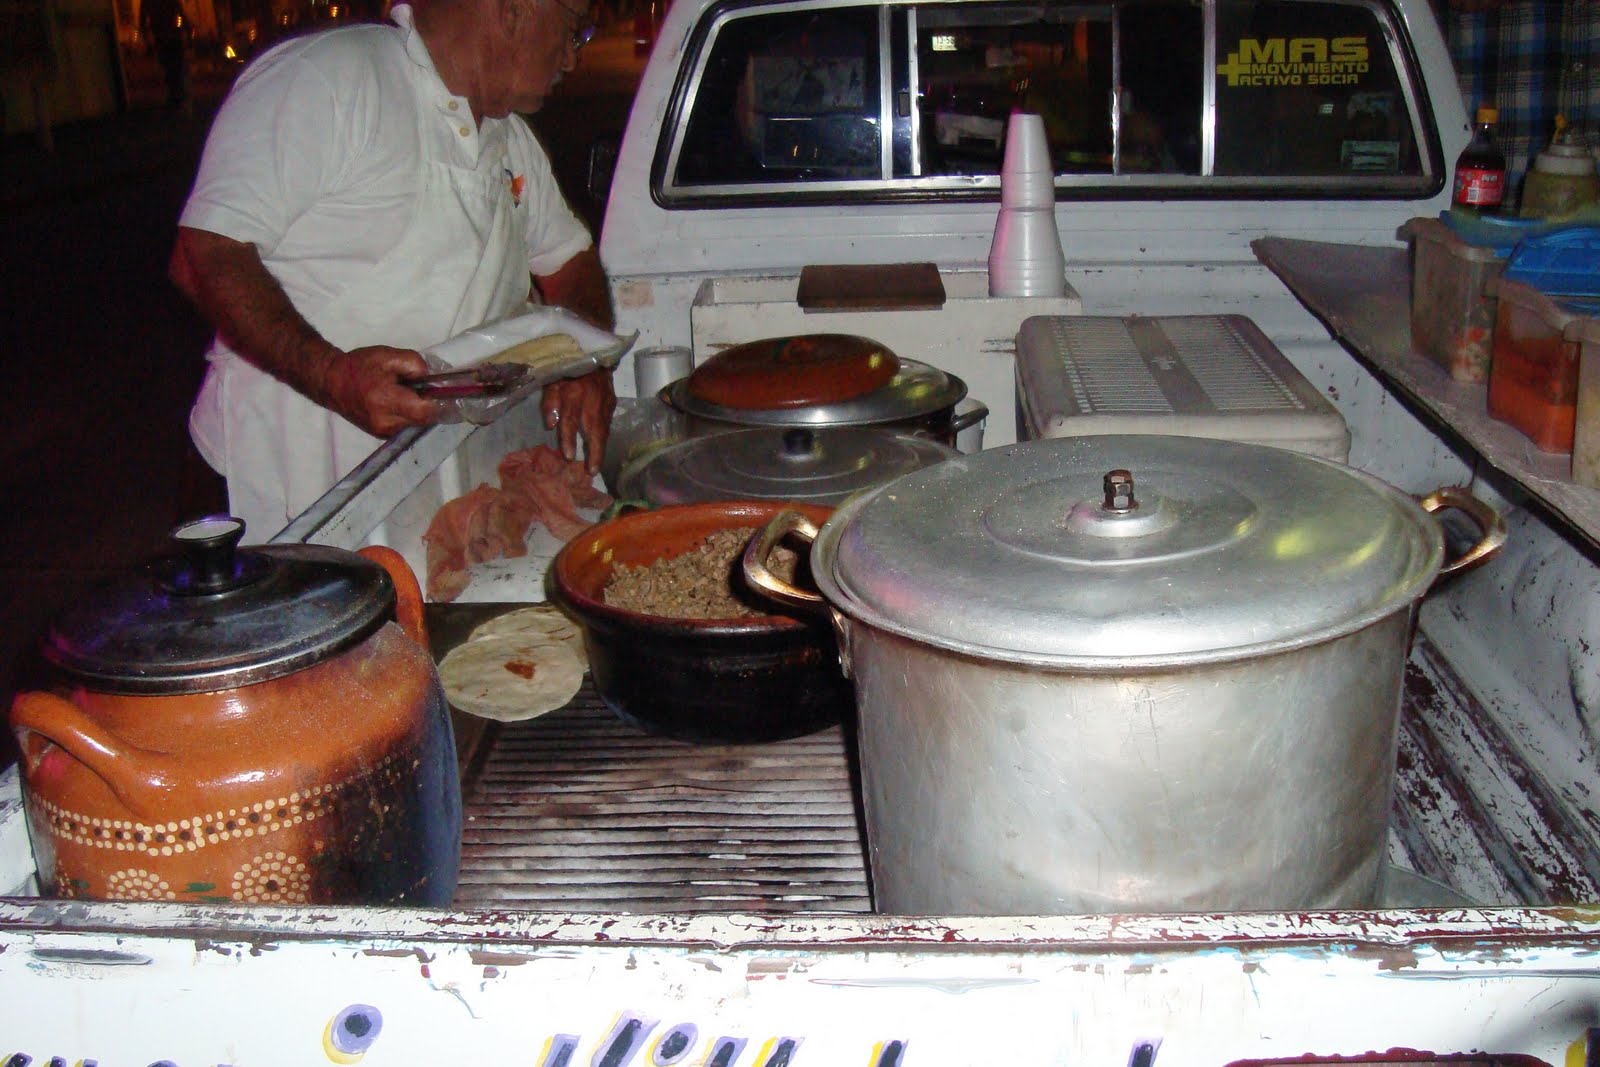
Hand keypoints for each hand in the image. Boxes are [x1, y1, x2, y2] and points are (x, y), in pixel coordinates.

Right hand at [320, 345, 439, 435]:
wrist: (332, 382)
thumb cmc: (360, 366)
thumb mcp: (388, 356)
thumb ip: (415, 365)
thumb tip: (433, 379)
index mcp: (386, 400)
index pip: (425, 410)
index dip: (438, 401)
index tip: (441, 389)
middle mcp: (385, 422)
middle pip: (424, 419)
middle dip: (430, 404)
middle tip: (425, 389)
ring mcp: (383, 432)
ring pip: (416, 425)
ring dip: (419, 411)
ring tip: (410, 395)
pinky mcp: (381, 435)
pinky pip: (406, 427)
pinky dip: (409, 416)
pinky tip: (402, 403)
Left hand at [542, 369, 616, 472]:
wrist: (593, 350)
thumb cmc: (567, 367)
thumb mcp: (552, 379)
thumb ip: (550, 401)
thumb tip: (551, 424)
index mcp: (574, 393)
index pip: (570, 419)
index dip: (569, 438)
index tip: (568, 456)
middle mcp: (592, 400)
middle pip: (594, 430)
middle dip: (594, 452)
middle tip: (592, 471)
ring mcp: (605, 402)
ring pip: (604, 429)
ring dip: (600, 449)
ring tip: (596, 466)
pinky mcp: (612, 402)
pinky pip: (608, 423)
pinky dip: (603, 437)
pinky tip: (600, 447)